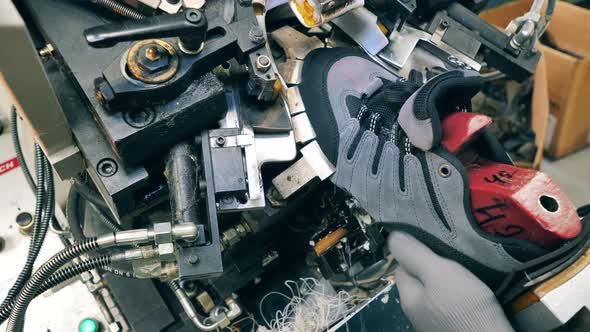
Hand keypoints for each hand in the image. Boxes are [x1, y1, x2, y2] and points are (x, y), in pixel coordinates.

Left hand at [389, 232, 513, 331]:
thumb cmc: (464, 306)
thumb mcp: (437, 272)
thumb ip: (414, 255)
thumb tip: (393, 236)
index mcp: (408, 298)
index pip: (401, 266)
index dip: (414, 250)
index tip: (430, 240)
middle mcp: (417, 311)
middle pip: (419, 279)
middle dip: (431, 264)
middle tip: (449, 250)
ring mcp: (435, 320)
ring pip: (436, 291)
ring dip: (447, 278)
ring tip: (462, 265)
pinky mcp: (453, 325)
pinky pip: (451, 302)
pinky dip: (458, 292)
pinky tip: (470, 287)